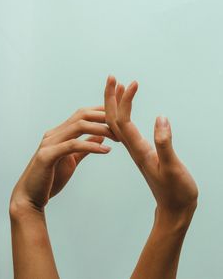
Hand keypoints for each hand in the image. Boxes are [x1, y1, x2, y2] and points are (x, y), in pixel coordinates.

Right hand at [10, 106, 116, 214]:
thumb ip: (85, 147)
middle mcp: (54, 134)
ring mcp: (49, 143)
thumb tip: (100, 135)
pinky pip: (72, 146)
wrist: (29, 197)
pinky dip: (91, 146)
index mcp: (59, 133)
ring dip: (100, 129)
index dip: (100, 111)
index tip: (118, 114)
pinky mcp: (48, 156)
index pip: (82, 114)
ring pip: (78, 126)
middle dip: (103, 116)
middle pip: (81, 114)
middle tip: (121, 124)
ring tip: (117, 137)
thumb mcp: (72, 160)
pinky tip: (105, 150)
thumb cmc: (50, 179)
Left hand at [104, 76, 197, 220]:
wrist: (174, 208)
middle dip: (110, 97)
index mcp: (138, 149)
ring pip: (118, 124)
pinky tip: (128, 109)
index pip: (122, 121)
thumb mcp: (172, 168)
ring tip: (119, 86)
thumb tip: (160, 118)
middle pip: (113, 119)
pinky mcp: (141, 151)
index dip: (124, 101)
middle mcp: (133, 148)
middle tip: (112, 77)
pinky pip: (126, 130)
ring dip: (116, 104)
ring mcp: (136, 149)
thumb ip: (165, 144)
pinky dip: (125, 115)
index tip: (130, 83)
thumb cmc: (176, 191)